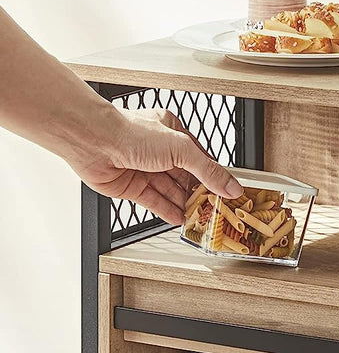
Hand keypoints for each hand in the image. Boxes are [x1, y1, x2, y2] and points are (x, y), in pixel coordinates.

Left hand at [70, 107, 243, 224]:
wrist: (93, 141)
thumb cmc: (131, 133)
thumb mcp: (181, 149)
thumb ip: (208, 170)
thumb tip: (231, 186)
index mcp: (172, 133)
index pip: (199, 159)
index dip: (213, 176)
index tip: (226, 192)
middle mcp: (158, 151)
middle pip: (185, 177)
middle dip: (199, 194)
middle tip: (215, 210)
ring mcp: (144, 169)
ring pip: (170, 191)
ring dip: (184, 205)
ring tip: (200, 219)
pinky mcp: (130, 186)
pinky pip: (153, 201)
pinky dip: (166, 211)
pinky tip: (179, 219)